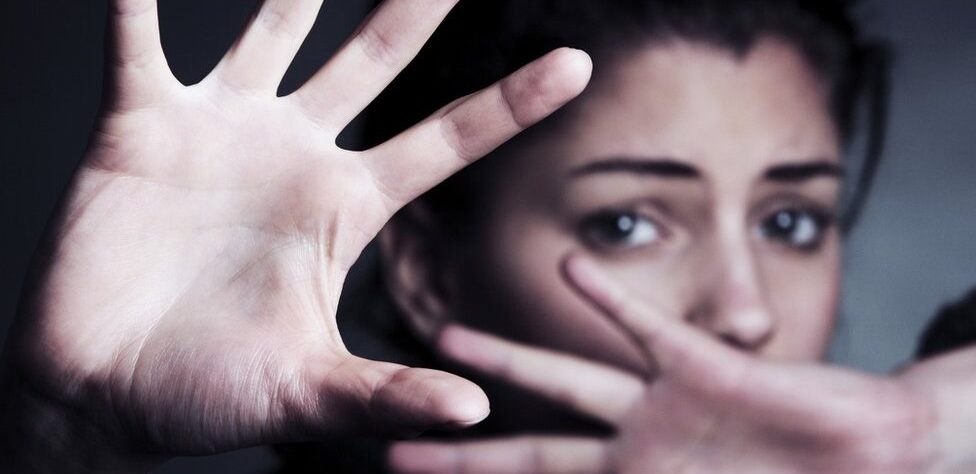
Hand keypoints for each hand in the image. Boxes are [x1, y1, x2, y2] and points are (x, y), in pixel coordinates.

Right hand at [0, 0, 590, 469]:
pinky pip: (136, 46)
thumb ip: (385, 393)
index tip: (577, 63)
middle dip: (418, 6)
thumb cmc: (208, 397)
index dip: (512, 100)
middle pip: (375, 58)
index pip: (448, 139)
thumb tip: (472, 411)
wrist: (105, 395)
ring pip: (275, 29)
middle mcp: (295, 154)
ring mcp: (221, 132)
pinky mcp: (140, 129)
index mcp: (347, 208)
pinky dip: (134, 1)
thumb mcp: (308, 394)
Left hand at [389, 256, 937, 473]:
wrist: (863, 449)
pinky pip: (648, 331)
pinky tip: (572, 268)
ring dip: (507, 364)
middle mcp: (635, 446)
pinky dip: (611, 301)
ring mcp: (662, 407)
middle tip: (389, 449)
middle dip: (462, 455)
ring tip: (446, 338)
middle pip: (530, 453)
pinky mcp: (704, 367)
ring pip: (569, 383)